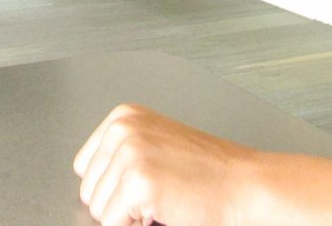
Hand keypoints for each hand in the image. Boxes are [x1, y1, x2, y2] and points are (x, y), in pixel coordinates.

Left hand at [74, 103, 258, 225]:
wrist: (244, 185)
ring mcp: (129, 154)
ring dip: (127, 215)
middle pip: (89, 188)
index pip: (87, 167)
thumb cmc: (208, 172)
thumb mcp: (156, 144)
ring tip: (162, 200)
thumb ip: (121, 153)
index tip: (147, 182)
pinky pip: (112, 224)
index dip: (115, 186)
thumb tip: (93, 183)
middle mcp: (122, 129)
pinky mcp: (137, 182)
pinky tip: (163, 210)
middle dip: (119, 202)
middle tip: (159, 193)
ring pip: (98, 209)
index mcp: (123, 117)